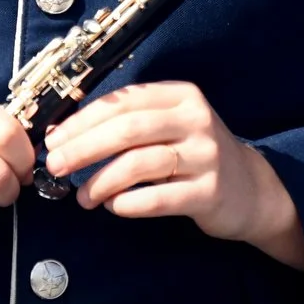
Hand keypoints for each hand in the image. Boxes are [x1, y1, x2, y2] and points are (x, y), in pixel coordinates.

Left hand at [43, 81, 303, 270]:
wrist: (249, 189)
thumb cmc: (194, 155)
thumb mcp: (170, 126)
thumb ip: (130, 124)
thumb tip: (65, 135)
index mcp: (182, 96)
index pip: (124, 101)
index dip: (83, 120)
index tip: (54, 139)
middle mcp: (196, 119)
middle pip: (129, 129)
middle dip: (84, 148)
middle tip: (56, 166)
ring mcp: (206, 155)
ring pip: (140, 163)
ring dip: (102, 181)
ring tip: (83, 197)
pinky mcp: (209, 191)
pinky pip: (159, 198)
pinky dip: (128, 203)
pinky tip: (113, 207)